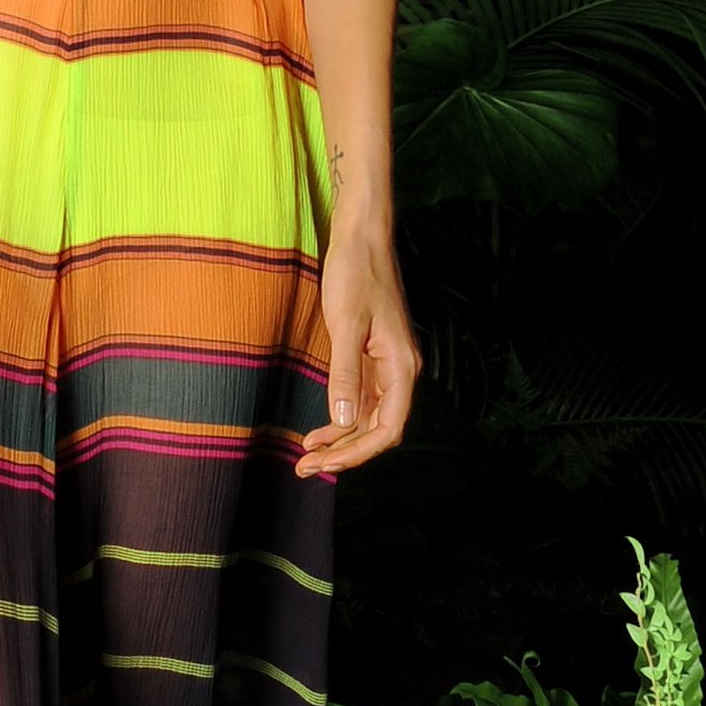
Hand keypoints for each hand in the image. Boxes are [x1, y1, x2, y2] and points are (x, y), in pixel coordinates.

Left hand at [295, 225, 418, 479]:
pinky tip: (319, 429)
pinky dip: (342, 418)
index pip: (386, 429)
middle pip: (378, 429)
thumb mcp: (345, 324)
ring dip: (341, 439)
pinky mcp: (373, 357)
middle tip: (304, 467)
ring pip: (369, 418)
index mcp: (401, 367)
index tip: (324, 462)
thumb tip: (344, 421)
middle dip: (345, 452)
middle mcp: (400, 371)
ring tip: (307, 455)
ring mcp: (388, 366)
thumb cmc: (356, 274)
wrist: (362, 238)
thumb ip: (345, 374)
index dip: (357, 452)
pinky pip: (362, 399)